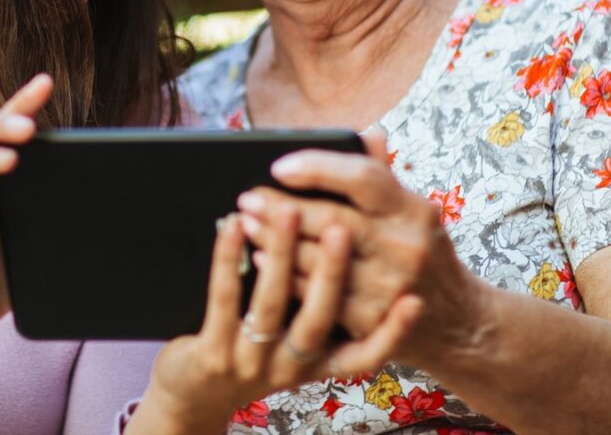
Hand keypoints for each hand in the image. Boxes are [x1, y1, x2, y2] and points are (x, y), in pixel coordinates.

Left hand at [131, 202, 421, 434]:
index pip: (366, 354)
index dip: (393, 331)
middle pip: (320, 318)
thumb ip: (325, 294)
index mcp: (318, 362)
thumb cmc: (253, 351)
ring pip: (272, 304)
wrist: (194, 398)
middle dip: (333, 273)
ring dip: (280, 254)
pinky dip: (228, 259)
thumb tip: (354, 225)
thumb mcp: (294, 337)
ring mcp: (251, 362)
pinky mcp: (212, 353)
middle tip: (342, 229)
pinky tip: (232, 228)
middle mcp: (291, 366)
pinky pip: (223, 299)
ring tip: (287, 213)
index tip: (416, 302)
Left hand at [240, 132, 488, 369]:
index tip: (279, 166)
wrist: (455, 321)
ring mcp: (388, 287)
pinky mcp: (370, 321)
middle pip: (332, 220)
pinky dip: (284, 274)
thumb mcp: (414, 211)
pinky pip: (316, 294)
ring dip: (274, 241)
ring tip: (245, 224)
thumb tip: (368, 130)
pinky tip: (262, 259)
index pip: (363, 177)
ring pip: (317, 259)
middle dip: (281, 207)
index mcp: (415, 210)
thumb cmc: (421, 251)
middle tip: (247, 198)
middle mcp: (405, 247)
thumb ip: (384, 174)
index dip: (318, 168)